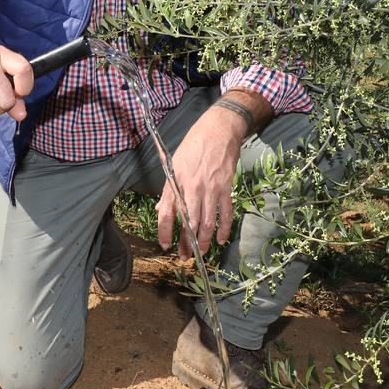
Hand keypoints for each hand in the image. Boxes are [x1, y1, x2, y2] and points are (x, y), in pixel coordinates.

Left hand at [157, 107, 245, 257]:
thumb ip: (169, 189)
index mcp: (176, 182)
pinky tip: (222, 239)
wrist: (218, 130)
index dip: (165, 232)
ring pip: (208, 222)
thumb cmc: (193, 145)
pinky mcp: (226, 189)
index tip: (165, 244)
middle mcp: (192, 188)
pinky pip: (226, 214)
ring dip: (204, 241)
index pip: (166, 213)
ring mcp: (211, 190)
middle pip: (188, 223)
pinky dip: (224, 229)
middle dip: (186, 243)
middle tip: (185, 257)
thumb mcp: (174, 164)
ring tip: (202, 253)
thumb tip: (162, 210)